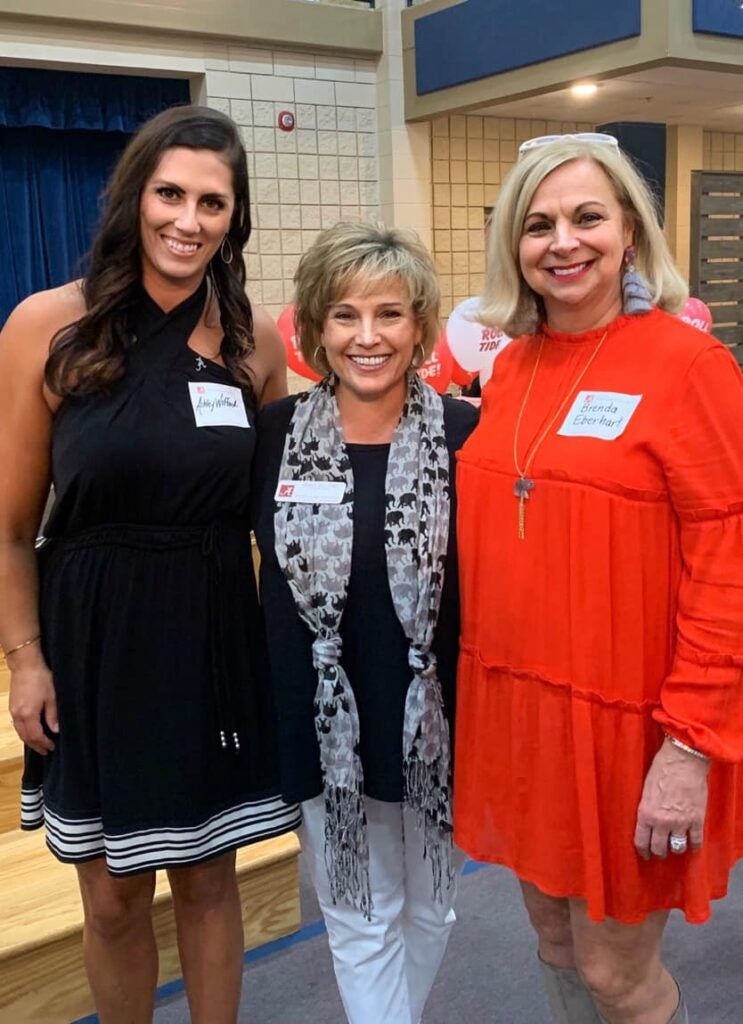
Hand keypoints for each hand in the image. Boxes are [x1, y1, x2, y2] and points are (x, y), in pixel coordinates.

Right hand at [8, 657, 57, 754]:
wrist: (25, 665)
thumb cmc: (41, 679)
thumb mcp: (52, 697)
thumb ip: (52, 715)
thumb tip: (55, 730)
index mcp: (28, 714)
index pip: (36, 736)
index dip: (44, 743)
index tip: (52, 747)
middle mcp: (18, 715)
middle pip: (25, 737)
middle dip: (36, 745)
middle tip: (45, 751)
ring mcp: (13, 711)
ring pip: (19, 732)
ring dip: (29, 740)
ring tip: (38, 744)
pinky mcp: (12, 706)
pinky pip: (17, 725)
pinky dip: (24, 731)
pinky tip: (30, 731)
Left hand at [633, 738, 708, 859]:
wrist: (683, 760)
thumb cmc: (661, 768)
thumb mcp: (645, 789)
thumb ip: (646, 808)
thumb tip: (646, 821)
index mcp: (646, 813)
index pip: (642, 841)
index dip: (643, 851)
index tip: (645, 855)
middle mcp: (662, 822)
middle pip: (660, 848)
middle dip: (659, 851)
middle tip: (660, 851)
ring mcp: (681, 822)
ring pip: (677, 847)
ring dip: (675, 848)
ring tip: (675, 845)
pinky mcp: (696, 819)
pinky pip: (695, 840)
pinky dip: (693, 845)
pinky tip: (692, 845)